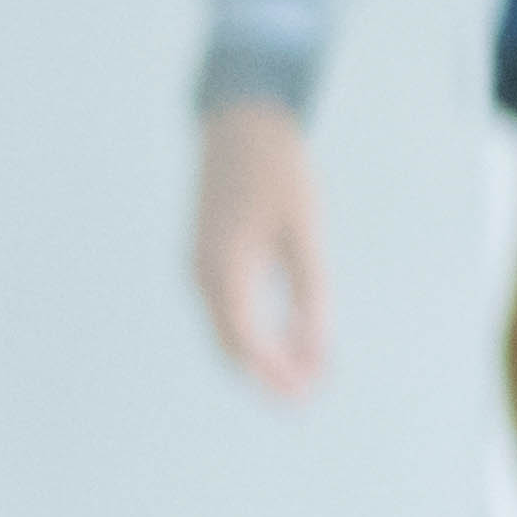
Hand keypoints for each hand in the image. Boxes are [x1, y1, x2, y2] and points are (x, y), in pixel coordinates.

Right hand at [196, 98, 332, 399]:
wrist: (241, 124)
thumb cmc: (278, 173)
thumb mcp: (303, 233)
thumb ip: (311, 292)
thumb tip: (317, 348)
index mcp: (222, 270)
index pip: (246, 344)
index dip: (278, 374)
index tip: (311, 391)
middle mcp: (201, 274)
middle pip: (231, 347)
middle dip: (270, 374)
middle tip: (310, 392)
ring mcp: (199, 267)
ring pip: (227, 332)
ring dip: (264, 356)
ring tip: (308, 369)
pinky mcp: (207, 258)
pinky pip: (227, 311)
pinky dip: (255, 332)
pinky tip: (288, 336)